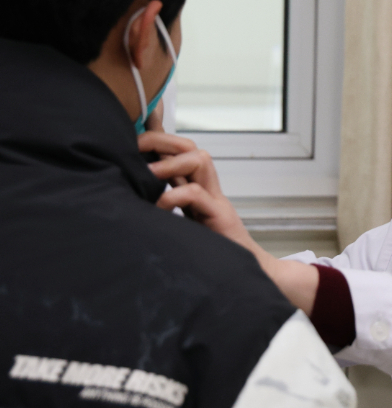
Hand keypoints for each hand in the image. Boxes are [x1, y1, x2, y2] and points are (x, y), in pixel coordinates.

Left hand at [137, 132, 319, 313]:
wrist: (244, 277)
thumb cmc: (209, 255)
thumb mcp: (180, 227)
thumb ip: (163, 209)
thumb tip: (132, 198)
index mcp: (196, 189)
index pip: (180, 151)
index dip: (159, 136)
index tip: (136, 130)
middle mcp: (208, 190)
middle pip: (191, 148)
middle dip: (162, 141)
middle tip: (137, 149)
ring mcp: (216, 201)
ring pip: (200, 161)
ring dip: (171, 163)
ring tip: (149, 175)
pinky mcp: (220, 217)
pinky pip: (197, 194)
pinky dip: (175, 196)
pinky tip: (160, 207)